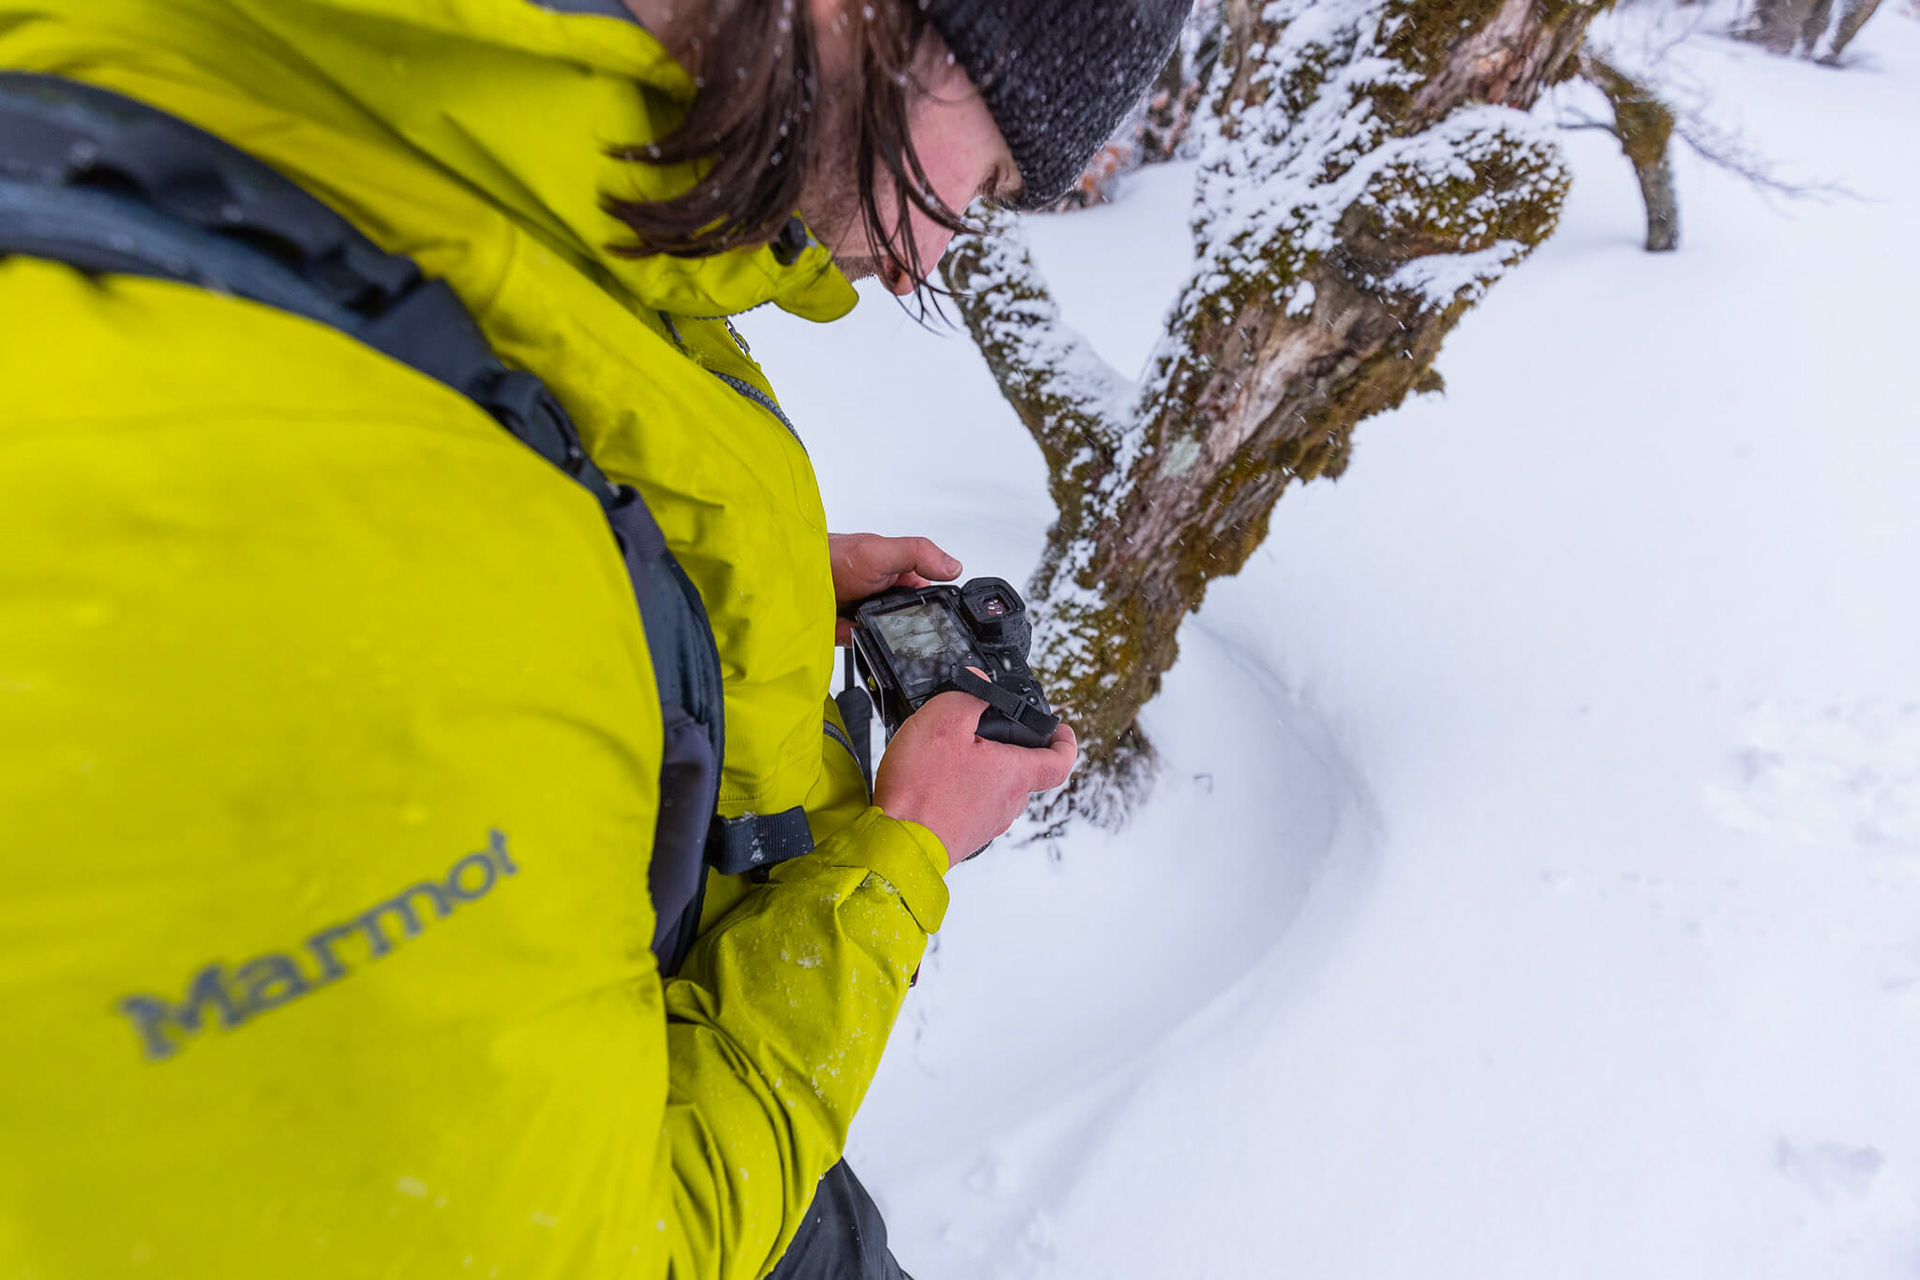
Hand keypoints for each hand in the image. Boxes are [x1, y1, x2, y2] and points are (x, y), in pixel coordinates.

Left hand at [829, 533, 961, 644]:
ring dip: (873, 635)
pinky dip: (852, 640)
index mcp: (903, 577)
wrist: (792, 572)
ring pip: (884, 639)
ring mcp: (869, 616)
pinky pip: (860, 646)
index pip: (930, 599)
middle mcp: (888, 596)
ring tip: (856, 618)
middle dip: (898, 628)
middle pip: (907, 625)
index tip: (926, 615)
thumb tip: (953, 566)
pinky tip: (842, 626)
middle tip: (881, 616)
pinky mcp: (850, 632)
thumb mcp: (880, 551)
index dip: (933, 610)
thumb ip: (918, 554)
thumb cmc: (833, 556)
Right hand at [874, 685, 1077, 867]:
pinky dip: (964, 790)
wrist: (896, 843)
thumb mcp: (943, 721)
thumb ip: (970, 695)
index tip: (1061, 730)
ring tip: (957, 754)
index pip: (1060, 761)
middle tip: (993, 732)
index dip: (1066, 742)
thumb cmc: (921, 789)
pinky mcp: (965, 836)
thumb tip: (981, 683)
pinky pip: (974, 806)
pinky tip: (937, 781)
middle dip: (1013, 750)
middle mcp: (1008, 804)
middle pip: (1026, 774)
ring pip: (998, 791)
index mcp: (1014, 775)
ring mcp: (987, 824)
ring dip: (985, 770)